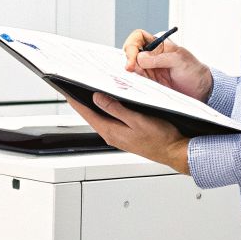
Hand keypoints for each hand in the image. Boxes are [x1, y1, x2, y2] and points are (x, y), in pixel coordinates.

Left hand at [67, 93, 189, 174]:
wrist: (174, 151)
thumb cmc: (160, 138)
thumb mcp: (137, 119)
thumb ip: (116, 109)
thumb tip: (98, 98)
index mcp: (111, 131)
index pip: (87, 114)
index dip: (76, 101)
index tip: (66, 90)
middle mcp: (112, 136)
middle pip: (91, 116)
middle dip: (82, 102)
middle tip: (74, 87)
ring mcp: (118, 137)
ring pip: (100, 119)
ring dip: (94, 107)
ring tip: (88, 93)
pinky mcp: (125, 136)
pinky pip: (110, 122)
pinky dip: (106, 112)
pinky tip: (109, 105)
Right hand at [122, 29, 213, 101]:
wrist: (200, 90)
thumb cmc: (193, 71)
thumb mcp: (179, 60)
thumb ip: (159, 58)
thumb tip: (140, 58)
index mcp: (158, 46)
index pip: (138, 37)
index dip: (133, 45)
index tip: (134, 58)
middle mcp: (151, 57)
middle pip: (130, 53)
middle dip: (128, 60)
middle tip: (130, 70)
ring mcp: (148, 70)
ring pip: (131, 68)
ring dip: (129, 72)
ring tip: (132, 78)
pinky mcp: (149, 83)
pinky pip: (136, 81)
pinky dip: (132, 82)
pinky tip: (133, 84)